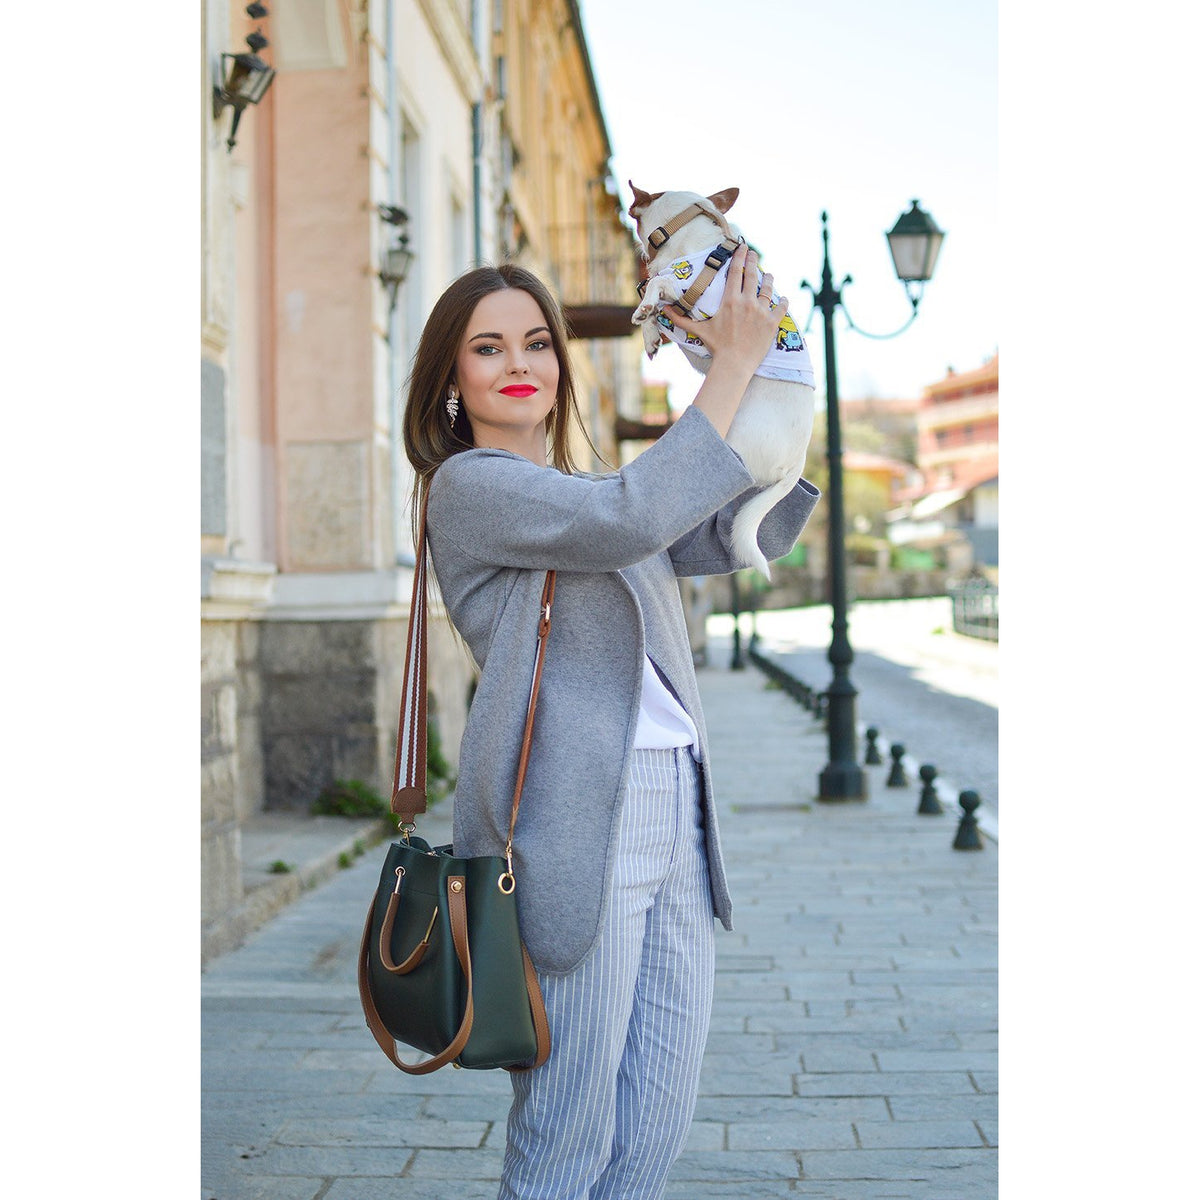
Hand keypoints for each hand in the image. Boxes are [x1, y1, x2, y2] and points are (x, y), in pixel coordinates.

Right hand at [663, 242, 786, 373]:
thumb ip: (681, 319)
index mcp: (730, 300)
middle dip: (752, 260)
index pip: (736, 272)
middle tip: (753, 253)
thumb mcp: (698, 330)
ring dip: (769, 279)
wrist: (734, 364)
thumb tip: (663, 311)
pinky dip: (783, 301)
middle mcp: (747, 302)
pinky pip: (781, 307)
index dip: (739, 257)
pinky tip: (783, 298)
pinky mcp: (772, 323)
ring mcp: (762, 312)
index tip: (742, 247)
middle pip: (752, 275)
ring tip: (769, 275)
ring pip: (768, 289)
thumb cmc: (716, 347)